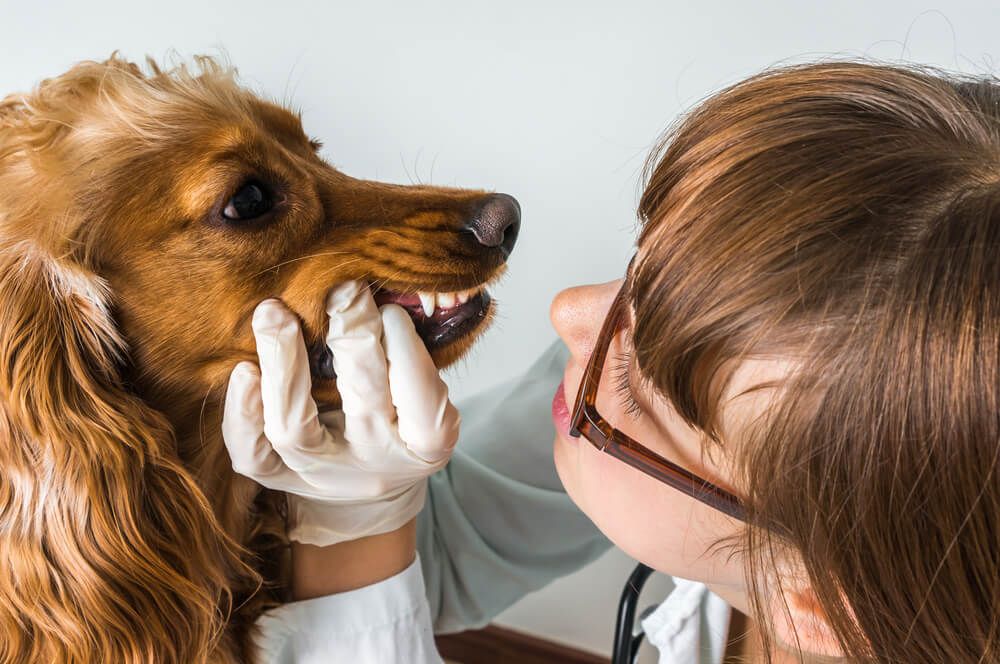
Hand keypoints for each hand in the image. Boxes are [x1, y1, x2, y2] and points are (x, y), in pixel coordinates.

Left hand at [222, 281, 459, 545]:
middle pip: (361, 400)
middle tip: (343, 291)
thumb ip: (410, 346)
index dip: (406, 350)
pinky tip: (243, 370)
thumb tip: (387, 286)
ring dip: (283, 364)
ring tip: (274, 313)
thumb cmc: (401, 413)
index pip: (421, 399)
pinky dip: (243, 414)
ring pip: (293, 428)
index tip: (391, 311)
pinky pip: (252, 455)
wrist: (367, 480)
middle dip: (352, 336)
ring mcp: (324, 474)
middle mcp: (375, 462)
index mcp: (425, 443)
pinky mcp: (281, 478)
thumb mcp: (425, 387)